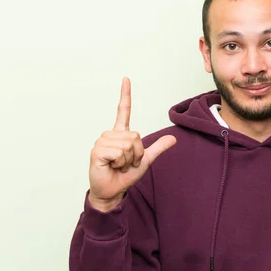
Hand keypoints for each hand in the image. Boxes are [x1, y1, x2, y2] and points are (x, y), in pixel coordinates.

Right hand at [88, 77, 176, 211]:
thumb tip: (173, 138)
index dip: (126, 95)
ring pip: (127, 144)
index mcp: (121, 134)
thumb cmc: (124, 175)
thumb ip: (157, 148)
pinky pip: (118, 152)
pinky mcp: (97, 151)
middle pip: (135, 136)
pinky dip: (120, 163)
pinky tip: (112, 166)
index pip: (123, 110)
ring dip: (128, 159)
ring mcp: (102, 142)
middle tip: (126, 163)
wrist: (113, 191)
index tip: (126, 79)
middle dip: (136, 153)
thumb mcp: (145, 160)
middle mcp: (110, 135)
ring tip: (119, 165)